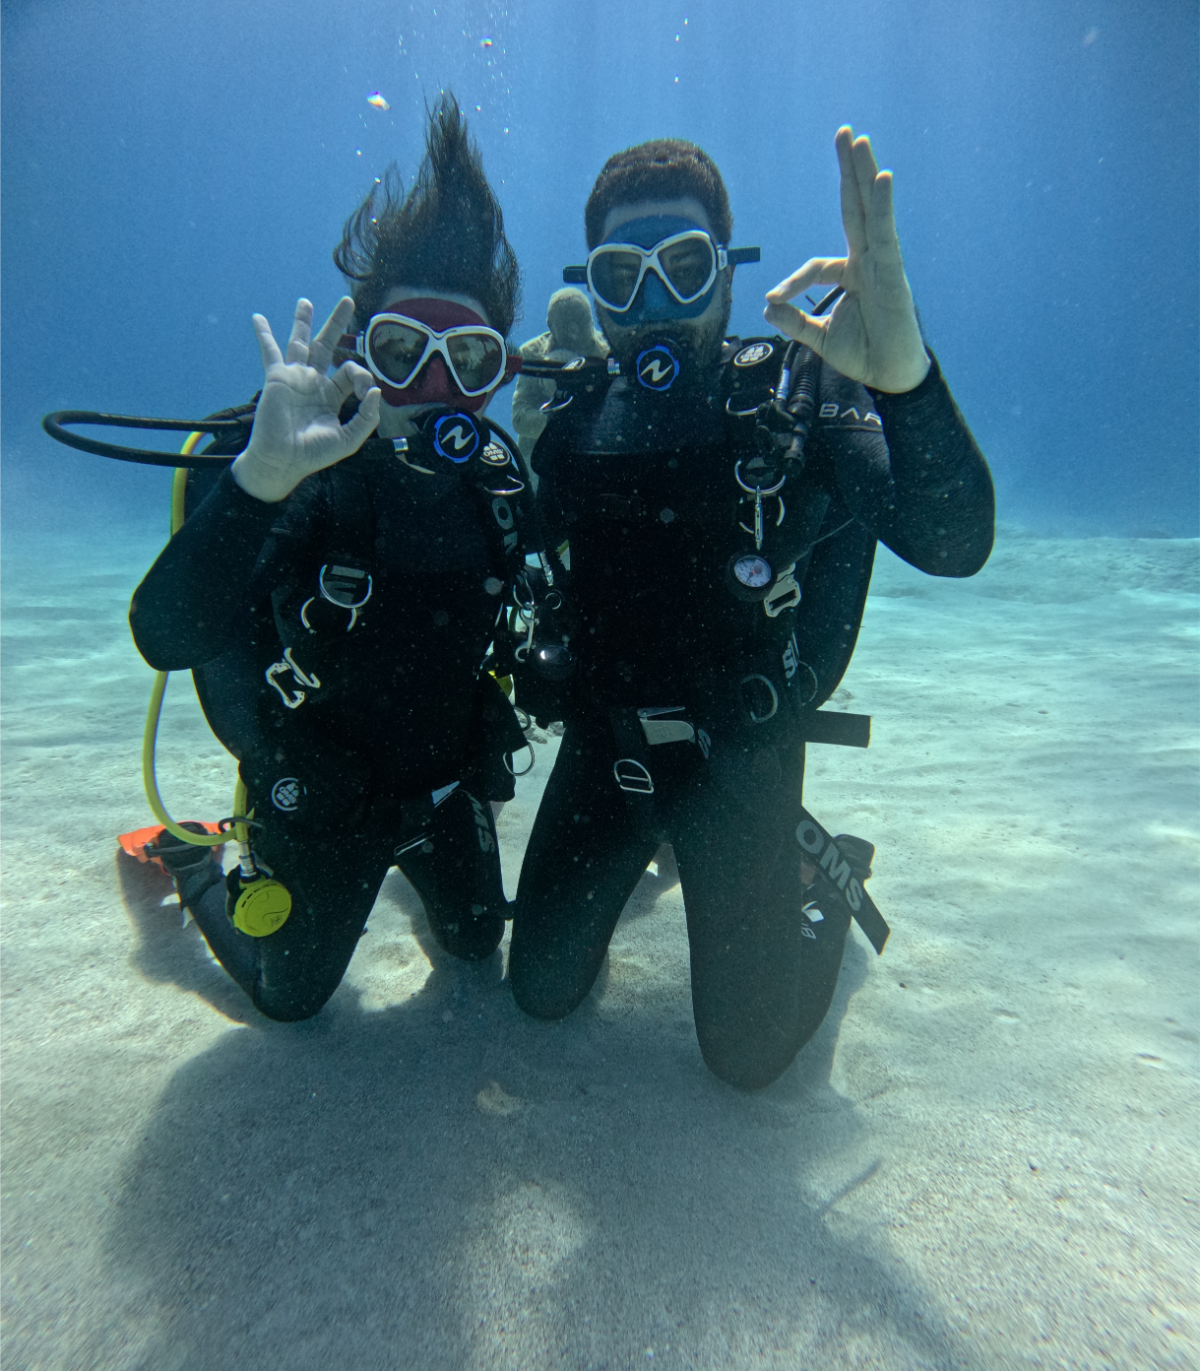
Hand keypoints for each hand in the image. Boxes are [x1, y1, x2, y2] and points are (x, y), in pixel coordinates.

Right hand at [231, 297, 380, 501]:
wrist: (283, 460)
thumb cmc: (314, 454)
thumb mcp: (349, 439)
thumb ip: (366, 417)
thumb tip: (375, 390)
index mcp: (331, 396)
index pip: (350, 372)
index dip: (361, 376)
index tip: (364, 392)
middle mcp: (313, 383)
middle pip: (328, 346)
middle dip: (337, 323)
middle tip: (347, 300)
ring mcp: (295, 378)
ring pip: (301, 342)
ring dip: (303, 320)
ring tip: (305, 301)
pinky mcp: (277, 378)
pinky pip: (270, 351)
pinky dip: (264, 334)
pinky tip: (258, 318)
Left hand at [763, 127, 930, 393]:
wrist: (891, 376)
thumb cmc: (865, 353)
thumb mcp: (819, 338)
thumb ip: (794, 321)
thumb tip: (766, 306)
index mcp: (853, 274)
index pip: (817, 266)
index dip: (792, 282)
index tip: (773, 301)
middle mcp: (870, 261)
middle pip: (858, 208)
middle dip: (850, 172)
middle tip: (845, 134)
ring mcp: (883, 263)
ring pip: (873, 212)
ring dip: (865, 174)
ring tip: (859, 140)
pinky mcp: (893, 272)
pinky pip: (886, 234)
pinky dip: (884, 206)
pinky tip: (882, 178)